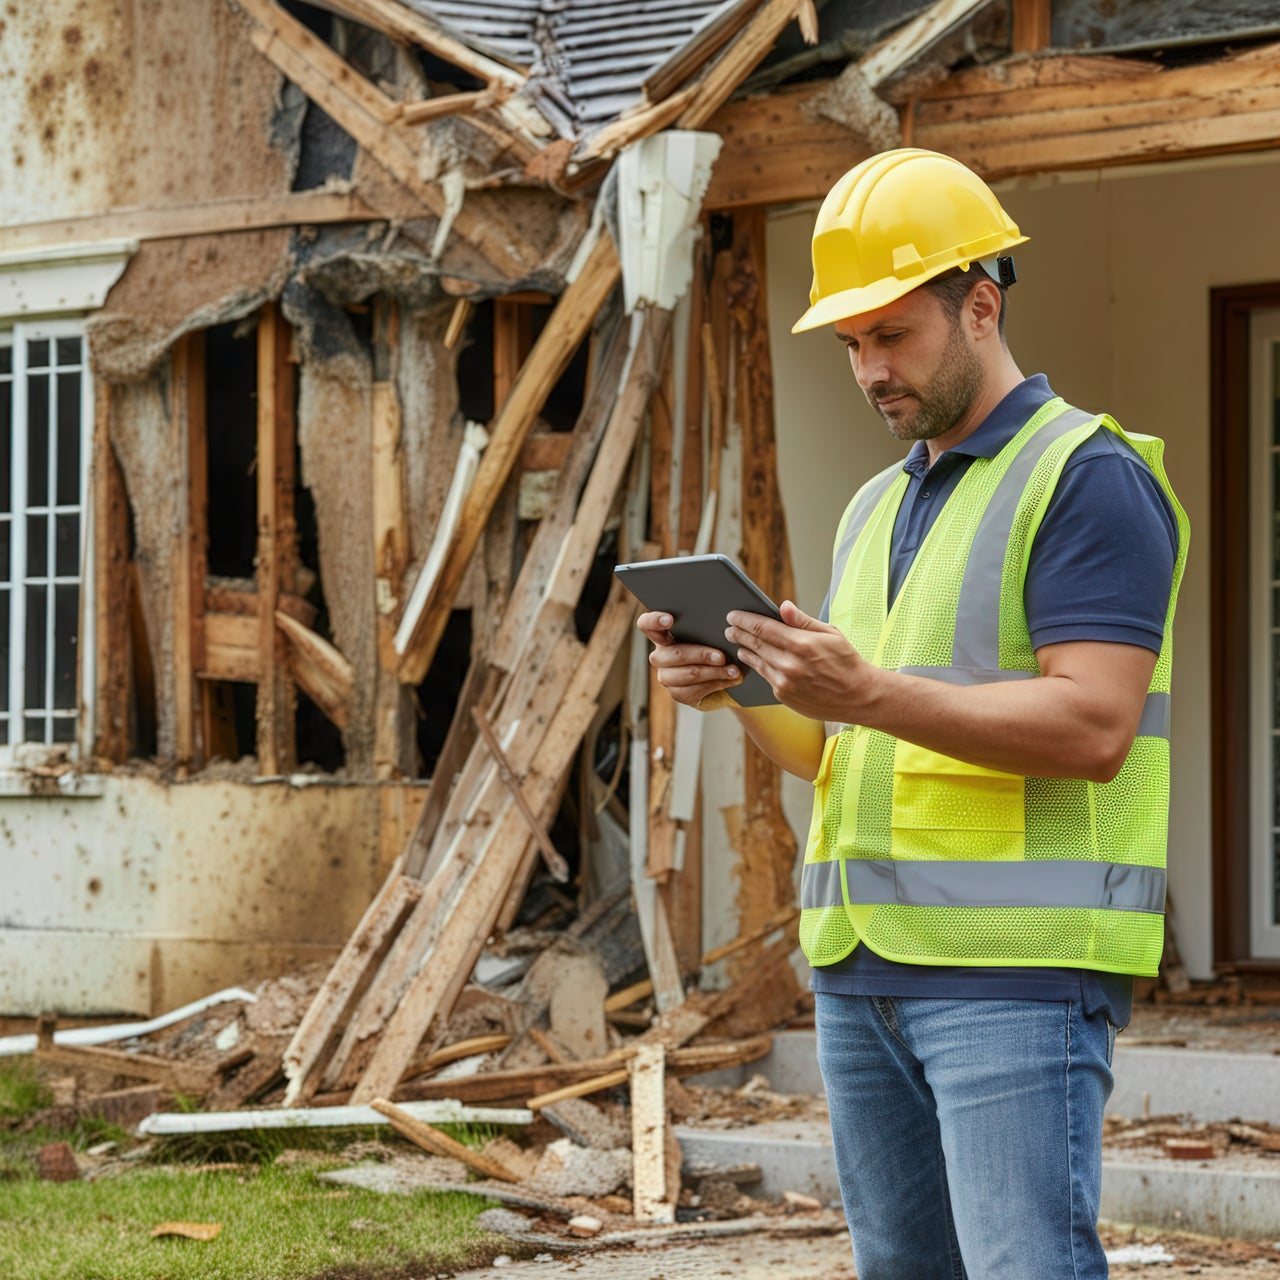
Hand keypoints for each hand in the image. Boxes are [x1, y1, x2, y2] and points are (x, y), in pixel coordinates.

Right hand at [638, 610, 744, 709]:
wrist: (716, 674)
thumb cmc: (710, 646)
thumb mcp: (708, 634)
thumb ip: (707, 628)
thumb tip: (728, 625)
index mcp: (663, 635)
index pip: (646, 625)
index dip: (653, 621)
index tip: (669, 620)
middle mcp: (660, 656)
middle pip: (674, 653)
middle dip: (701, 655)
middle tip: (721, 657)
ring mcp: (666, 676)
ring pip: (687, 674)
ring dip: (713, 672)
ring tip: (733, 670)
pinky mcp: (677, 693)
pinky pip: (693, 690)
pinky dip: (715, 684)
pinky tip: (729, 679)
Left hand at [726, 600, 875, 721]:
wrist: (858, 696)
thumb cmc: (846, 661)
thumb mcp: (829, 634)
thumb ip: (802, 621)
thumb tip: (783, 606)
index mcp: (801, 644)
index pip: (763, 628)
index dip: (744, 620)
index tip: (733, 615)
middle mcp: (790, 664)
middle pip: (755, 645)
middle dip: (739, 634)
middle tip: (729, 628)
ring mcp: (785, 682)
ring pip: (757, 662)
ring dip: (745, 651)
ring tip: (738, 644)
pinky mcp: (784, 696)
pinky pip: (766, 677)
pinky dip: (758, 667)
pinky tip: (755, 660)